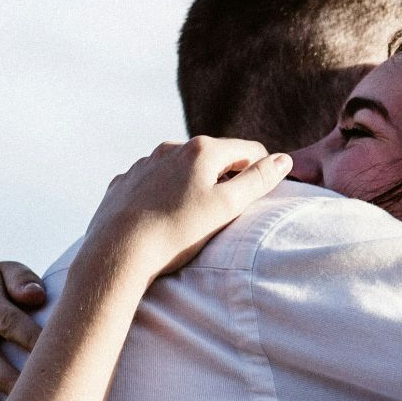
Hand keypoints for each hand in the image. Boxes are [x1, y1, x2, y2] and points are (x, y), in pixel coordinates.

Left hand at [79, 137, 290, 286]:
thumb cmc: (177, 232)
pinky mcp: (124, 182)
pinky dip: (163, 194)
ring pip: (180, 168)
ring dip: (193, 185)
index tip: (261, 195)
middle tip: (228, 212)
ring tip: (193, 218)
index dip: (262, 170)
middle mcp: (171, 148)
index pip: (248, 150)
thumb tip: (283, 160)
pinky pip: (153, 182)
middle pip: (214, 157)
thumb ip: (258, 181)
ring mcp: (144, 163)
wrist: (118, 252)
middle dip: (226, 177)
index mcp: (202, 150)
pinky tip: (162, 217)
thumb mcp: (227, 207)